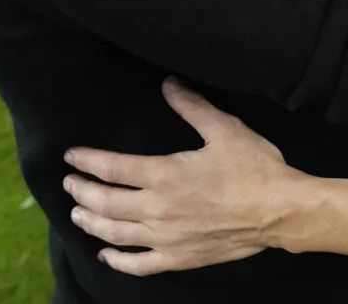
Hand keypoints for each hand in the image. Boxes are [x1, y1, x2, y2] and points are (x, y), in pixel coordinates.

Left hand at [65, 78, 308, 275]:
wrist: (279, 211)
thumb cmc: (254, 168)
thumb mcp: (225, 129)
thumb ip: (192, 107)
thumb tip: (168, 83)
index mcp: (166, 175)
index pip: (113, 168)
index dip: (88, 161)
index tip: (71, 155)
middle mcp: (158, 209)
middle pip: (105, 203)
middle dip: (82, 191)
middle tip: (69, 182)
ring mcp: (166, 238)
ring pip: (114, 233)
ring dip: (91, 222)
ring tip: (77, 213)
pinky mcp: (178, 258)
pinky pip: (138, 264)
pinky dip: (117, 260)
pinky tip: (105, 254)